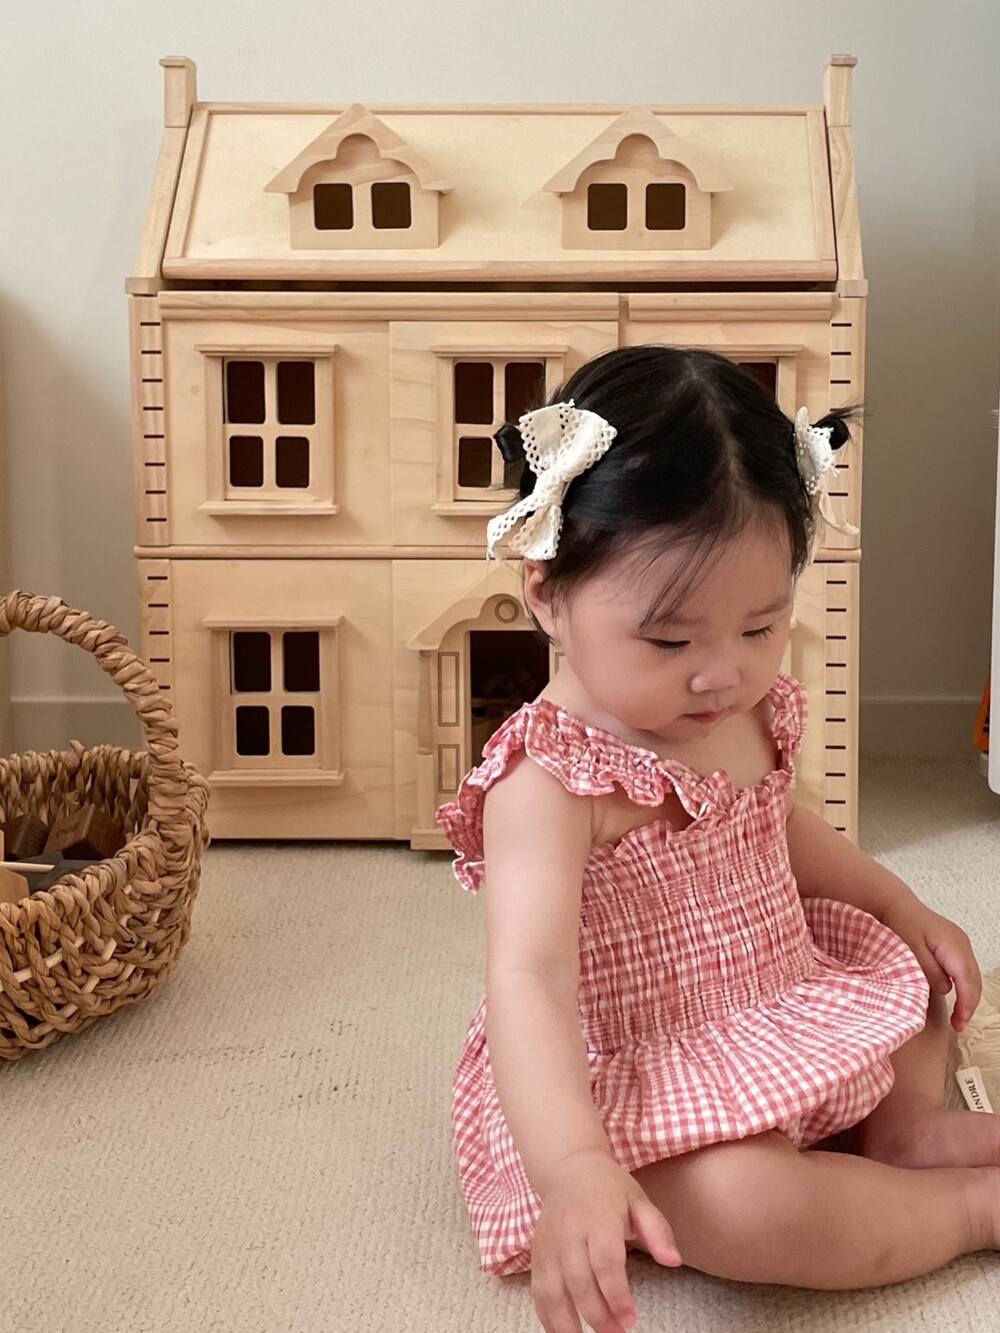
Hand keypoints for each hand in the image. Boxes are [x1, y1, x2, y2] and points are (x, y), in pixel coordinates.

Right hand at [530, 1149, 680, 1332]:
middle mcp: (570, 1232)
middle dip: (597, 1315)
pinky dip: (547, 1317)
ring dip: (567, 1323)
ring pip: (552, 1290)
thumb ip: (658, 1230)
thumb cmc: (609, 1188)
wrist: (568, 1168)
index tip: (630, 1319)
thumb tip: (673, 1261)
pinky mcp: (536, 1253)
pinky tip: (564, 1332)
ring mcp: (549, 1244)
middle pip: (579, 1281)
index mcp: (599, 1217)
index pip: (605, 1261)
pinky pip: (538, 1291)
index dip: (616, 1294)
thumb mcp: (639, 1200)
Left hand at [882, 894, 980, 1030]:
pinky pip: (965, 970)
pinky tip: (955, 999)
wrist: (896, 904)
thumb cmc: (900, 924)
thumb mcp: (911, 950)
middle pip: (974, 981)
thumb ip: (929, 971)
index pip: (967, 981)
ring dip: (968, 998)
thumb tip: (947, 990)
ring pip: (972, 977)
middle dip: (969, 1005)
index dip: (966, 1004)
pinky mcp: (956, 946)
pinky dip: (964, 987)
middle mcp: (962, 944)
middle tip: (958, 1026)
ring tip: (957, 1018)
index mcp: (953, 945)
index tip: (959, 1023)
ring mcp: (961, 944)